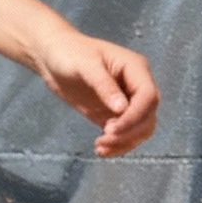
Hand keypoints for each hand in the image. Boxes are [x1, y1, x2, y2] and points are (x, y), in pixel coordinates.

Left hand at [33, 26, 159, 157]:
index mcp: (135, 69)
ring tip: (100, 147)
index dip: (135, 116)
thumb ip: (104, 85)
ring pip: (140, 129)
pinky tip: (102, 150)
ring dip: (125, 142)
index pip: (148, 97)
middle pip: (148, 116)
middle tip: (104, 139)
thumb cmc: (69, 53)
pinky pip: (125, 134)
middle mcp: (136, 86)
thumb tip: (122, 109)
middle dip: (129, 132)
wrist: (52, 56)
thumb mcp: (86, 65)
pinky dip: (118, 145)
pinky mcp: (114, 114)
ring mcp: (127, 101)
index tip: (113, 129)